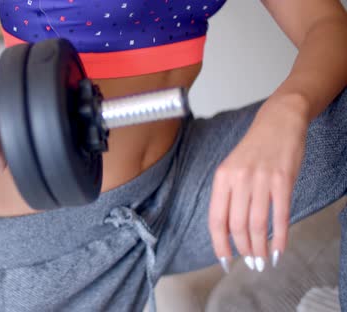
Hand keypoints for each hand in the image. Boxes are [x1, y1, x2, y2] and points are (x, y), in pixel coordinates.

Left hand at [209, 96, 309, 271]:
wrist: (278, 122)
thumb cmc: (254, 149)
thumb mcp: (231, 169)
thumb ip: (227, 196)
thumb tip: (227, 231)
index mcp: (221, 178)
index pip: (216, 220)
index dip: (219, 244)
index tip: (225, 261)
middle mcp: (239, 180)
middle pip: (237, 226)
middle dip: (243, 250)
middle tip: (249, 263)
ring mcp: (261, 180)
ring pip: (257, 224)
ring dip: (259, 247)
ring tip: (262, 261)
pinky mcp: (283, 180)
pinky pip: (280, 216)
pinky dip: (280, 238)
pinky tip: (279, 250)